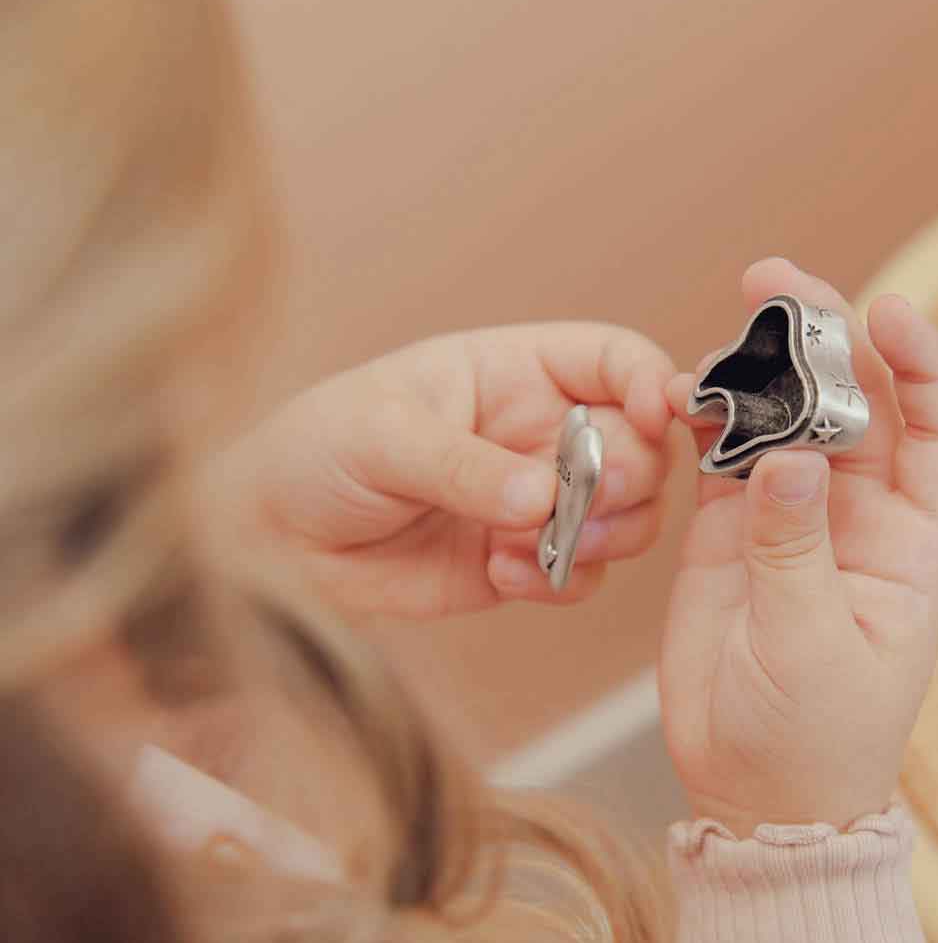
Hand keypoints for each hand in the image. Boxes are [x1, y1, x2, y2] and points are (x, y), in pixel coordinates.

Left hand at [218, 323, 675, 619]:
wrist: (271, 543)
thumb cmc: (316, 453)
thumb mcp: (384, 436)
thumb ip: (467, 465)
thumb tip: (545, 496)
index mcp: (516, 372)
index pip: (616, 361)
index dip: (653, 383)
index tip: (661, 414)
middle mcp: (541, 435)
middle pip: (641, 449)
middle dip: (624, 478)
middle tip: (574, 501)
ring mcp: (537, 502)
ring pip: (628, 518)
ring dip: (600, 536)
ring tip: (530, 545)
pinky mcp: (522, 562)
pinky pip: (582, 576)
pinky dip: (558, 581)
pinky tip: (498, 572)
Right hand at [659, 259, 937, 833]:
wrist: (753, 791)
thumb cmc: (811, 738)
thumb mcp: (810, 646)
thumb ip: (794, 550)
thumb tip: (785, 456)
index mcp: (907, 546)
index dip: (922, 367)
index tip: (886, 314)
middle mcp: (855, 520)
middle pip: (853, 406)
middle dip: (824, 339)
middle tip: (776, 284)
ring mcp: (788, 522)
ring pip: (782, 421)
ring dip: (758, 371)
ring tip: (724, 331)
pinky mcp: (728, 536)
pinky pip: (723, 460)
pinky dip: (706, 423)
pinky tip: (684, 395)